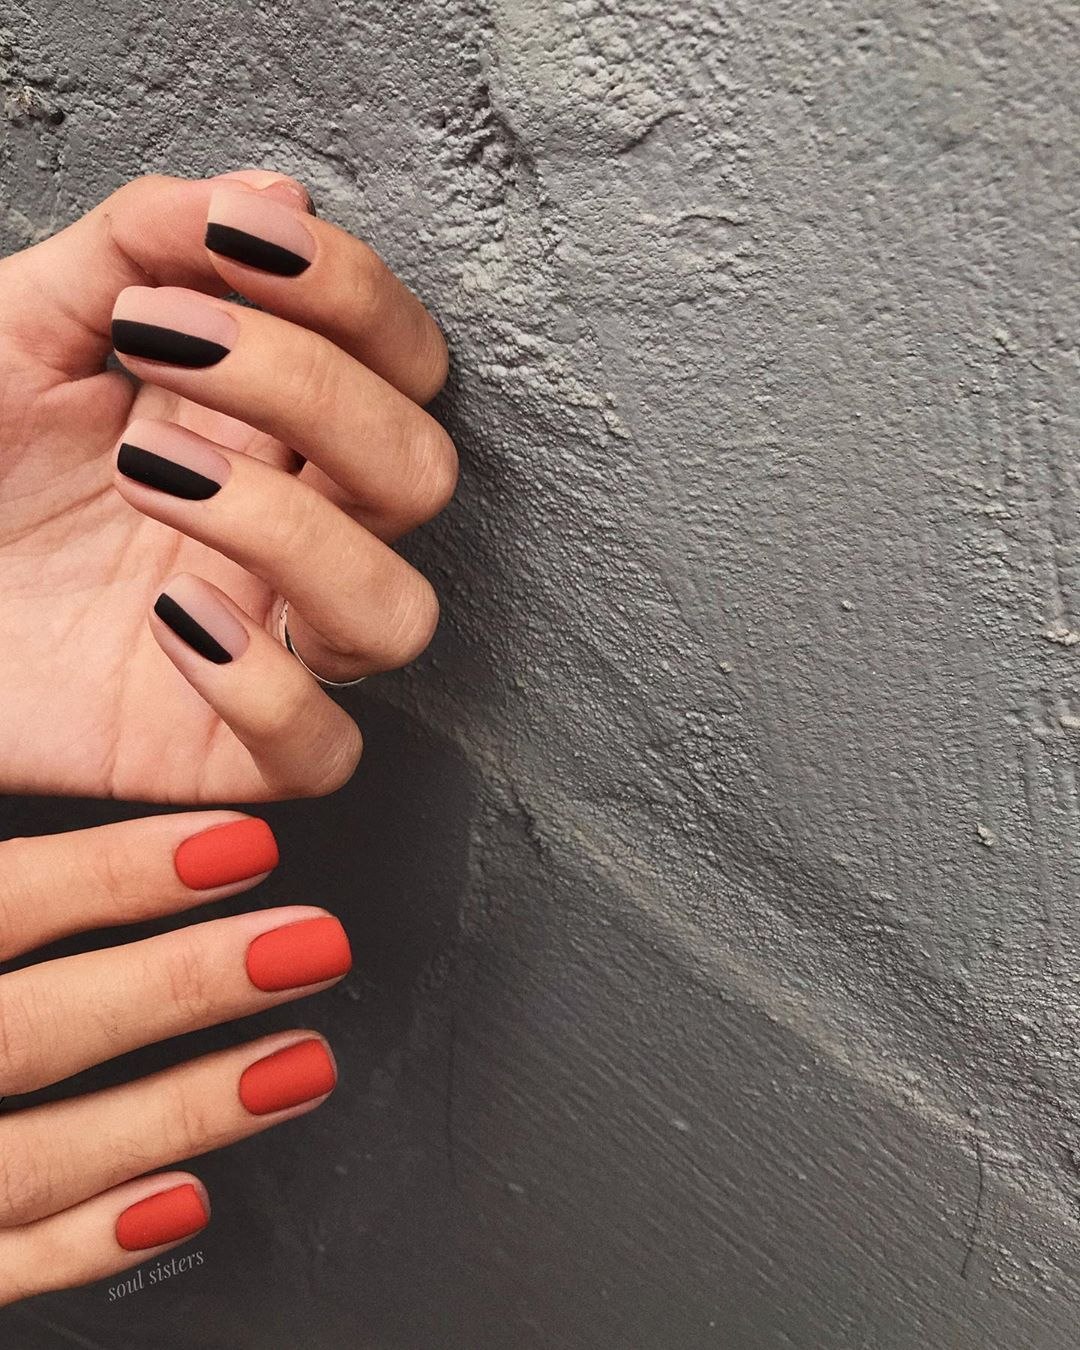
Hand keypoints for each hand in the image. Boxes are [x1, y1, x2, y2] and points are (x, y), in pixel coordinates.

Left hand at [0, 169, 453, 800]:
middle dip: (312, 392)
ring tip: (150, 477)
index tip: (235, 241)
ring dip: (291, 533)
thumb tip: (273, 193)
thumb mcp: (19, 324)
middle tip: (167, 346)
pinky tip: (166, 617)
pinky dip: (260, 685)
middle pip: (423, 475)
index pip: (402, 360)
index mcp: (269, 427)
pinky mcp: (226, 749)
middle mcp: (295, 531)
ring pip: (399, 616)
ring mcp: (270, 644)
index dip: (352, 293)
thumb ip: (136, 245)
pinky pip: (322, 750)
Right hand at [0, 813, 349, 1304]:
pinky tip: (183, 1204)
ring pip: (27, 1159)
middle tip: (315, 944)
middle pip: (27, 1030)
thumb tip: (35, 770)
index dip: (117, 876)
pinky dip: (81, 1246)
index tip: (242, 847)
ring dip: (178, 1114)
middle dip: (182, 987)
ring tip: (302, 1063)